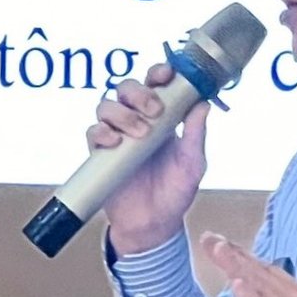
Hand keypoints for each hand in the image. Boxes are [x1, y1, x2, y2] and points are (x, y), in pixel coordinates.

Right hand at [89, 63, 209, 256]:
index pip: (155, 83)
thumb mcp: (193, 163)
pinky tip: (115, 142)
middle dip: (139, 92)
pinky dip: (102, 131)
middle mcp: (136, 119)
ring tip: (140, 133)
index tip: (166, 74)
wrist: (154, 224)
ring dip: (122, 113)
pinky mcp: (100, 153)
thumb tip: (203, 104)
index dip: (157, 72)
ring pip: (107, 105)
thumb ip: (196, 134)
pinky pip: (93, 132)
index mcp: (161, 116)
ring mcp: (116, 135)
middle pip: (126, 88)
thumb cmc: (176, 191)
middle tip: (154, 110)